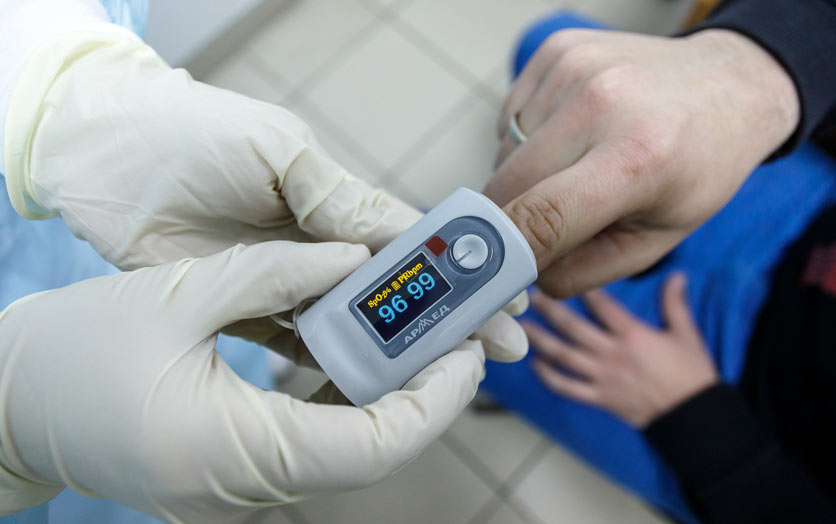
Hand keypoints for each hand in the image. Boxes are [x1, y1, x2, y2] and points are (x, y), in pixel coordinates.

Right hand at [0, 242, 488, 521]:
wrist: (8, 406)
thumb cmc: (74, 350)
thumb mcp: (179, 294)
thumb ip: (276, 273)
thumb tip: (353, 257)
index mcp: (234, 452)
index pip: (375, 444)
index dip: (436, 400)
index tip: (469, 351)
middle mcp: (246, 489)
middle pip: (371, 449)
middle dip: (424, 392)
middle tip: (454, 332)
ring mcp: (241, 491)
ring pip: (347, 450)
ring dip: (391, 395)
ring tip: (418, 335)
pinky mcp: (234, 476)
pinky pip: (314, 446)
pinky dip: (346, 403)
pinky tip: (357, 355)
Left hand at [3, 29, 527, 362]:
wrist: (101, 156)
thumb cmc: (189, 135)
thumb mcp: (275, 152)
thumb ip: (333, 195)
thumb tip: (392, 239)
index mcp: (334, 200)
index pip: (412, 243)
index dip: (459, 274)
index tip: (506, 301)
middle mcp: (318, 244)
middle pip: (393, 292)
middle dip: (446, 321)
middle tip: (494, 353)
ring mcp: (284, 279)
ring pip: (354, 323)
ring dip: (398, 349)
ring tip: (443, 379)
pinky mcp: (244, 307)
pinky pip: (298, 343)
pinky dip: (335, 364)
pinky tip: (368, 385)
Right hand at [486, 28, 799, 296]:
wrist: (727, 85)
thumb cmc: (696, 168)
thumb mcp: (656, 241)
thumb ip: (584, 270)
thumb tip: (521, 276)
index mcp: (638, 158)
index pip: (542, 217)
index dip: (506, 253)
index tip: (493, 273)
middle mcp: (602, 102)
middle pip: (506, 184)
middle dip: (515, 216)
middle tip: (555, 219)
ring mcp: (576, 67)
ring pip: (503, 152)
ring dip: (526, 174)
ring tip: (580, 162)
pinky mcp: (559, 48)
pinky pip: (509, 117)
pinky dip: (527, 138)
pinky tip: (574, 133)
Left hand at [523, 274, 717, 427]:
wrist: (692, 415)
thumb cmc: (691, 373)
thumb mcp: (686, 334)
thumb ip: (675, 304)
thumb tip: (677, 275)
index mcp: (632, 335)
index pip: (602, 306)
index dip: (584, 289)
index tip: (567, 275)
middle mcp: (612, 354)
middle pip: (573, 328)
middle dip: (550, 311)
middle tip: (532, 297)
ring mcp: (602, 377)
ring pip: (564, 356)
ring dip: (542, 341)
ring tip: (524, 327)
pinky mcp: (600, 398)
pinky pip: (569, 388)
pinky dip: (550, 378)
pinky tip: (535, 365)